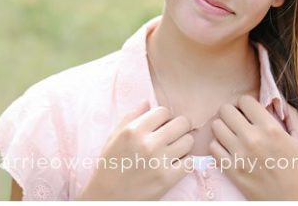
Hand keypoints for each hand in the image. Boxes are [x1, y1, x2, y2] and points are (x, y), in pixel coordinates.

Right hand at [79, 101, 194, 199]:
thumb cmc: (110, 166)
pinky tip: (174, 164)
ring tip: (173, 150)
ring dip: (183, 144)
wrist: (107, 197)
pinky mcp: (168, 179)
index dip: (164, 117)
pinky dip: (184, 162)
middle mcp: (148, 143)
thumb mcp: (114, 137)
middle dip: (179, 127)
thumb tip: (147, 102)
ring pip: (189, 141)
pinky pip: (190, 162)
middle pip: (182, 123)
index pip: (163, 111)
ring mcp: (160, 161)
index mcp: (134, 130)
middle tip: (173, 135)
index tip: (161, 125)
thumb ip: (131, 117)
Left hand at [208, 95, 297, 199]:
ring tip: (232, 133)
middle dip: (232, 113)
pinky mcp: (231, 169)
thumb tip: (277, 99)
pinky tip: (229, 148)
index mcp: (270, 128)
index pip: (244, 100)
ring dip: (223, 127)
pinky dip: (219, 145)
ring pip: (216, 126)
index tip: (248, 111)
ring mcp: (239, 155)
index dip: (245, 104)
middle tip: (238, 120)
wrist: (291, 200)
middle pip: (225, 110)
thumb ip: (292, 115)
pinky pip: (213, 147)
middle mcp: (252, 139)